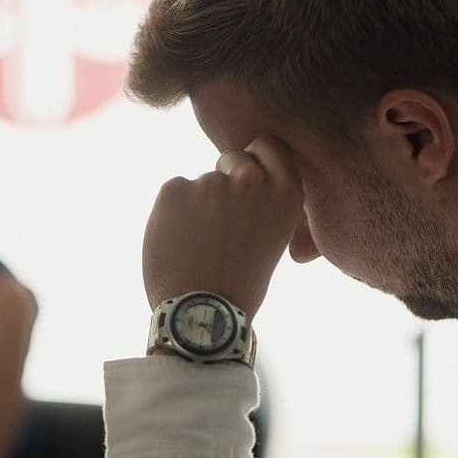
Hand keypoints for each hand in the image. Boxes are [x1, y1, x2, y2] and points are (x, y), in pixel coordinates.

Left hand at [143, 136, 303, 319]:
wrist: (203, 311)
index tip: (248, 179)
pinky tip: (180, 242)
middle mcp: (251, 180)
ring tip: (200, 246)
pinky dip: (172, 212)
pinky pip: (174, 192)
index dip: (255, 160)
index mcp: (285, 192)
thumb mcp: (274, 237)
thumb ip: (266, 202)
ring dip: (197, 205)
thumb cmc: (240, 282)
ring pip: (200, 182)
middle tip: (220, 223)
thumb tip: (252, 174)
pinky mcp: (175, 188)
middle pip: (232, 158)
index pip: (269, 146)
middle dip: (224, 179)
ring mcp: (211, 182)